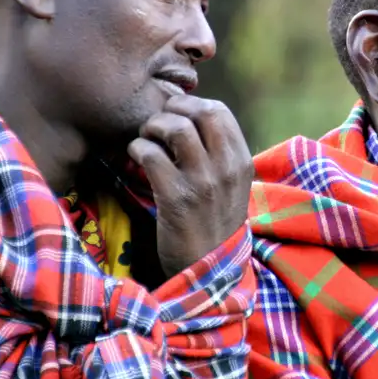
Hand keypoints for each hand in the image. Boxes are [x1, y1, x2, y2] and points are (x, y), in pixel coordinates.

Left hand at [128, 96, 253, 277]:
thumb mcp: (231, 187)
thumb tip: (190, 118)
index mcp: (241, 162)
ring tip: (146, 138)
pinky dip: (138, 148)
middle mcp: (226, 169)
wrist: (209, 273)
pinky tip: (136, 157)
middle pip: (200, 112)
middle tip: (158, 123)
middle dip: (172, 109)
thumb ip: (219, 155)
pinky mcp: (176, 199)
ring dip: (153, 126)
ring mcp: (203, 183)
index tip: (176, 114)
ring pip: (176, 128)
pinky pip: (151, 155)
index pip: (219, 112)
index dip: (192, 105)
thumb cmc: (214, 224)